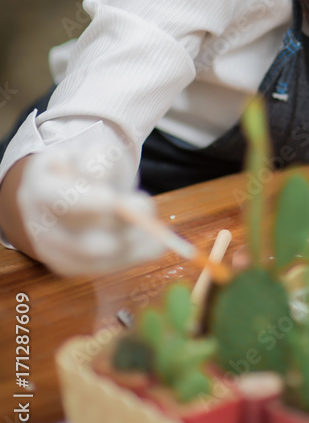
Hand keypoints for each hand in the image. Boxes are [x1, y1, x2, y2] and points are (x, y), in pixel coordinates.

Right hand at [16, 144, 164, 275]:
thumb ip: (98, 160)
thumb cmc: (88, 168)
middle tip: (146, 207)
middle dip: (115, 227)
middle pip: (73, 238)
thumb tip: (100, 180)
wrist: (78, 189)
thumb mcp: (94, 152)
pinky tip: (153, 246)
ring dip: (129, 245)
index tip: (113, 199)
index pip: (54, 197)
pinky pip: (99, 269)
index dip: (83, 201)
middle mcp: (37, 221)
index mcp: (38, 185)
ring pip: (90, 259)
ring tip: (156, 230)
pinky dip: (131, 258)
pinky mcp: (67, 266)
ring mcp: (50, 248)